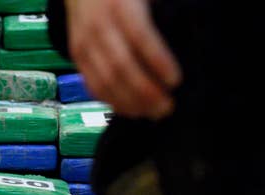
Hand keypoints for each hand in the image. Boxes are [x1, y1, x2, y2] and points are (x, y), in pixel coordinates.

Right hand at [65, 0, 182, 119]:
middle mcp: (99, 27)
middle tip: (167, 107)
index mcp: (121, 7)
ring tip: (151, 114)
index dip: (158, 61)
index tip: (176, 81)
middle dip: (144, 92)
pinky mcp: (77, 57)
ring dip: (129, 102)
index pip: (140, 37)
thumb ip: (163, 12)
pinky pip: (92, 84)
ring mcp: (84, 44)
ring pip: (104, 81)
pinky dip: (111, 101)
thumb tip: (187, 42)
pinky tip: (129, 110)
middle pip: (120, 67)